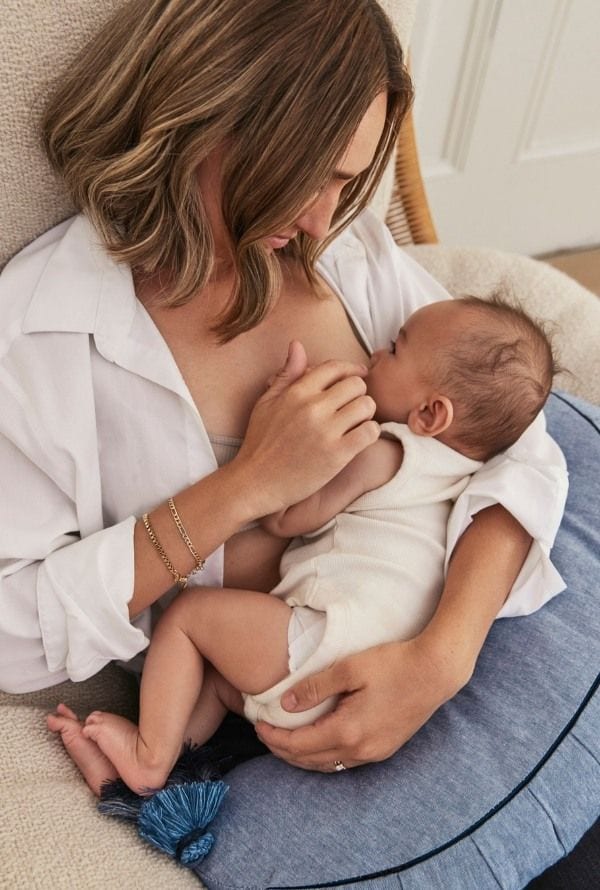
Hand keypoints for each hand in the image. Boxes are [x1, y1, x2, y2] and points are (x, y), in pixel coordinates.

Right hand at [235, 341, 378, 516]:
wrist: (254, 482)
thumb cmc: (260, 443)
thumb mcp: (266, 403)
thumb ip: (287, 374)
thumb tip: (297, 345)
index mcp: (296, 392)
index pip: (336, 367)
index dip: (351, 370)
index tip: (358, 376)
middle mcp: (313, 407)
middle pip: (356, 384)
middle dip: (358, 394)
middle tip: (352, 407)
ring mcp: (326, 431)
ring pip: (367, 406)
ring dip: (366, 414)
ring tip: (356, 423)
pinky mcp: (337, 455)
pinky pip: (370, 432)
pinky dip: (370, 433)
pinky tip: (359, 439)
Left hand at [255, 637, 470, 770]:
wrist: (436, 671)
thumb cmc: (393, 663)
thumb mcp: (349, 668)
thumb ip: (315, 687)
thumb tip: (285, 704)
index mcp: (347, 731)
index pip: (299, 745)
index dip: (274, 738)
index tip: (257, 726)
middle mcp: (361, 750)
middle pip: (311, 760)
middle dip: (283, 750)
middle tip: (265, 735)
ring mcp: (375, 752)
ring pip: (329, 765)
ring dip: (304, 757)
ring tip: (285, 740)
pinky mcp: (386, 748)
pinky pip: (346, 761)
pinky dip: (325, 756)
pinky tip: (318, 742)